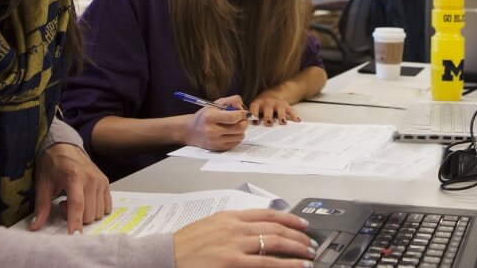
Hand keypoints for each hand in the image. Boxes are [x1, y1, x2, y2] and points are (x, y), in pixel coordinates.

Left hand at [30, 142, 110, 233]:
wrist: (65, 146)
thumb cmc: (53, 164)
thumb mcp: (43, 184)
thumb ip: (41, 207)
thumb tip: (35, 226)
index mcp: (74, 177)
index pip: (77, 205)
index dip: (75, 222)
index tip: (74, 236)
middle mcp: (91, 179)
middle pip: (89, 213)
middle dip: (76, 217)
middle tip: (64, 204)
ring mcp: (100, 181)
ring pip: (98, 213)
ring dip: (85, 213)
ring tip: (74, 200)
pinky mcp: (105, 183)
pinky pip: (106, 207)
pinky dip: (95, 209)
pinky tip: (85, 200)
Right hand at [173, 209, 315, 267]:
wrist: (165, 255)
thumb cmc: (184, 245)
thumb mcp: (210, 226)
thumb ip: (232, 227)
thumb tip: (253, 231)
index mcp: (230, 216)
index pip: (267, 213)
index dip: (289, 218)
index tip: (302, 223)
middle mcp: (235, 227)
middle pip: (276, 227)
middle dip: (297, 235)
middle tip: (310, 243)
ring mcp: (235, 244)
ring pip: (275, 242)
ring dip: (297, 248)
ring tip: (309, 255)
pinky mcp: (233, 262)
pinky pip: (267, 262)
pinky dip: (286, 264)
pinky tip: (298, 266)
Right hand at [183, 102, 248, 150]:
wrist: (190, 131)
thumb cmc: (204, 116)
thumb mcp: (215, 104)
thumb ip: (231, 101)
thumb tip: (242, 107)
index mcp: (210, 117)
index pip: (233, 117)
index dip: (242, 114)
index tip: (243, 112)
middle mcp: (212, 130)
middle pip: (239, 128)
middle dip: (244, 122)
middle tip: (242, 119)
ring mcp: (215, 141)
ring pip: (240, 136)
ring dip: (241, 130)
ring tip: (235, 125)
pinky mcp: (218, 148)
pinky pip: (236, 143)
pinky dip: (237, 137)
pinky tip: (231, 132)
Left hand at [250, 89, 299, 125]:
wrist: (271, 94)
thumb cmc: (261, 106)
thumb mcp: (255, 109)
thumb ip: (252, 117)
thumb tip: (248, 129)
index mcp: (258, 103)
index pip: (254, 107)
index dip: (254, 114)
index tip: (255, 122)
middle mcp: (268, 102)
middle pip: (268, 108)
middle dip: (268, 116)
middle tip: (268, 124)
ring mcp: (277, 103)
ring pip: (280, 108)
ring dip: (281, 115)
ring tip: (283, 123)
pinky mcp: (286, 104)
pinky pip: (290, 109)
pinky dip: (294, 115)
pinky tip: (297, 121)